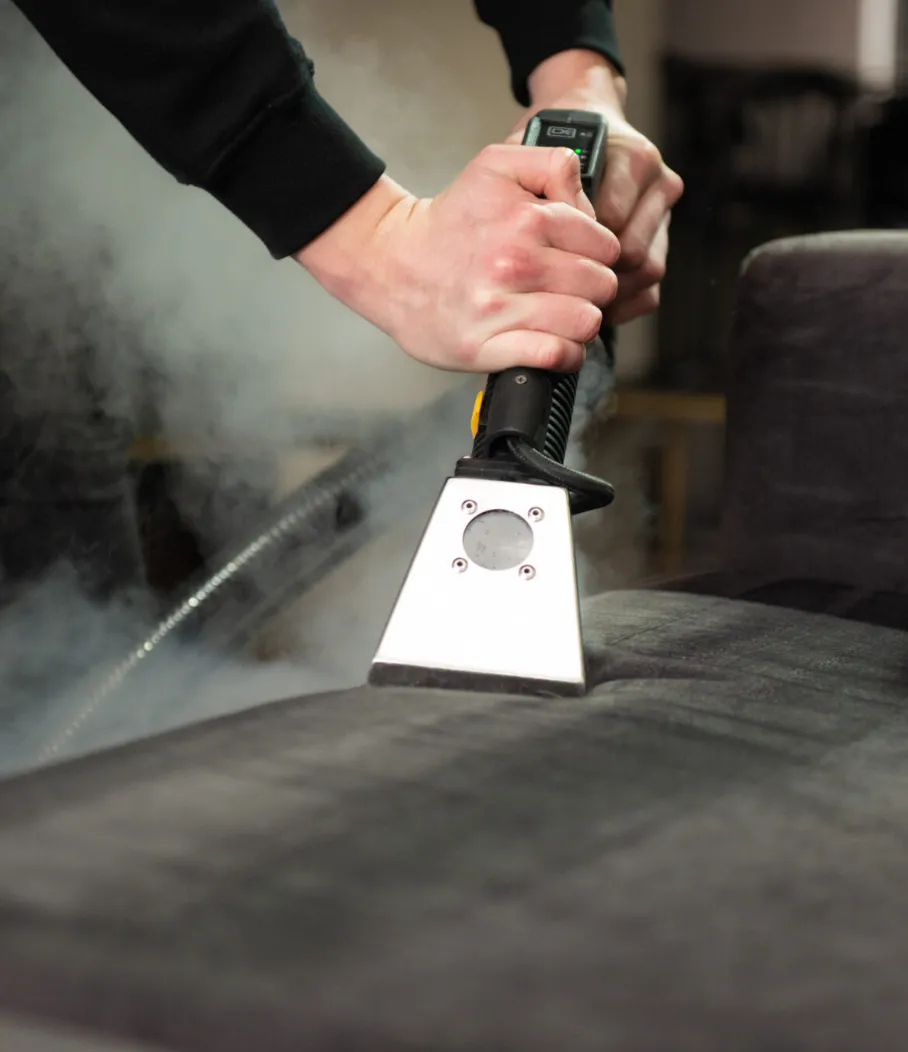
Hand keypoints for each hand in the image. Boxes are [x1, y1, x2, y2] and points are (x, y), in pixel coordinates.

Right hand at [295, 151, 618, 374]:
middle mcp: (514, 264)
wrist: (389, 262)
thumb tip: (588, 199)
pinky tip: (553, 344)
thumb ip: (552, 164)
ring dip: (581, 324)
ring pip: (585, 323)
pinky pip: (553, 356)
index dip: (598, 254)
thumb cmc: (449, 221)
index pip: (606, 245)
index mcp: (526, 219)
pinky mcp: (484, 348)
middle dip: (592, 289)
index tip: (578, 259)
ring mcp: (498, 311)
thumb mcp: (495, 167)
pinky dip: (564, 355)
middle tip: (569, 290)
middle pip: (601, 287)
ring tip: (561, 316)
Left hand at [509, 50, 683, 324]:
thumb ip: (547, 174)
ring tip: (571, 296)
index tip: (550, 255)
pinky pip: (651, 291)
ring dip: (609, 292)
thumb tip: (553, 220)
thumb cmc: (553, 142)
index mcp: (634, 159)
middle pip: (634, 253)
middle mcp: (658, 186)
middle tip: (557, 284)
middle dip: (594, 273)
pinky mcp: (662, 246)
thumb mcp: (540, 145)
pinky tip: (591, 304)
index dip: (576, 245)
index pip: (612, 221)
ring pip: (647, 273)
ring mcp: (663, 217)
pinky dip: (621, 305)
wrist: (580, 127)